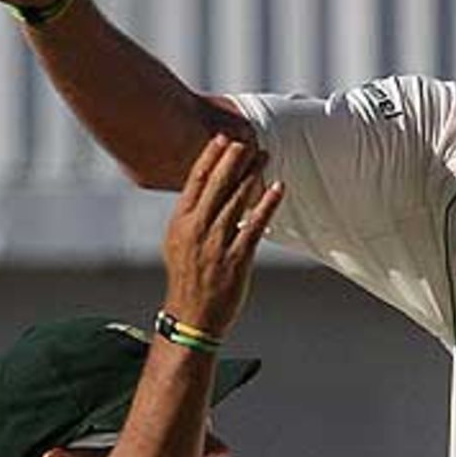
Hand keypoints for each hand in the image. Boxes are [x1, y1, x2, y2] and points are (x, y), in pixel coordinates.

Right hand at [161, 136, 281, 340]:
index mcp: (180, 223)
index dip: (210, 157)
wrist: (192, 318)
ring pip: (237, 200)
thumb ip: (190, 218)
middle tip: (246, 139)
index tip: (221, 138)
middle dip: (233, 158)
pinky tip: (278, 188)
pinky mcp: (237, 259)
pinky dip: (267, 204)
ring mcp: (217, 244)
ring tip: (263, 156)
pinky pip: (255, 225)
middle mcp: (197, 230)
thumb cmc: (188, 281)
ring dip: (252, 175)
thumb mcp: (177, 244)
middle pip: (217, 185)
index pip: (195, 182)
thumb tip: (203, 193)